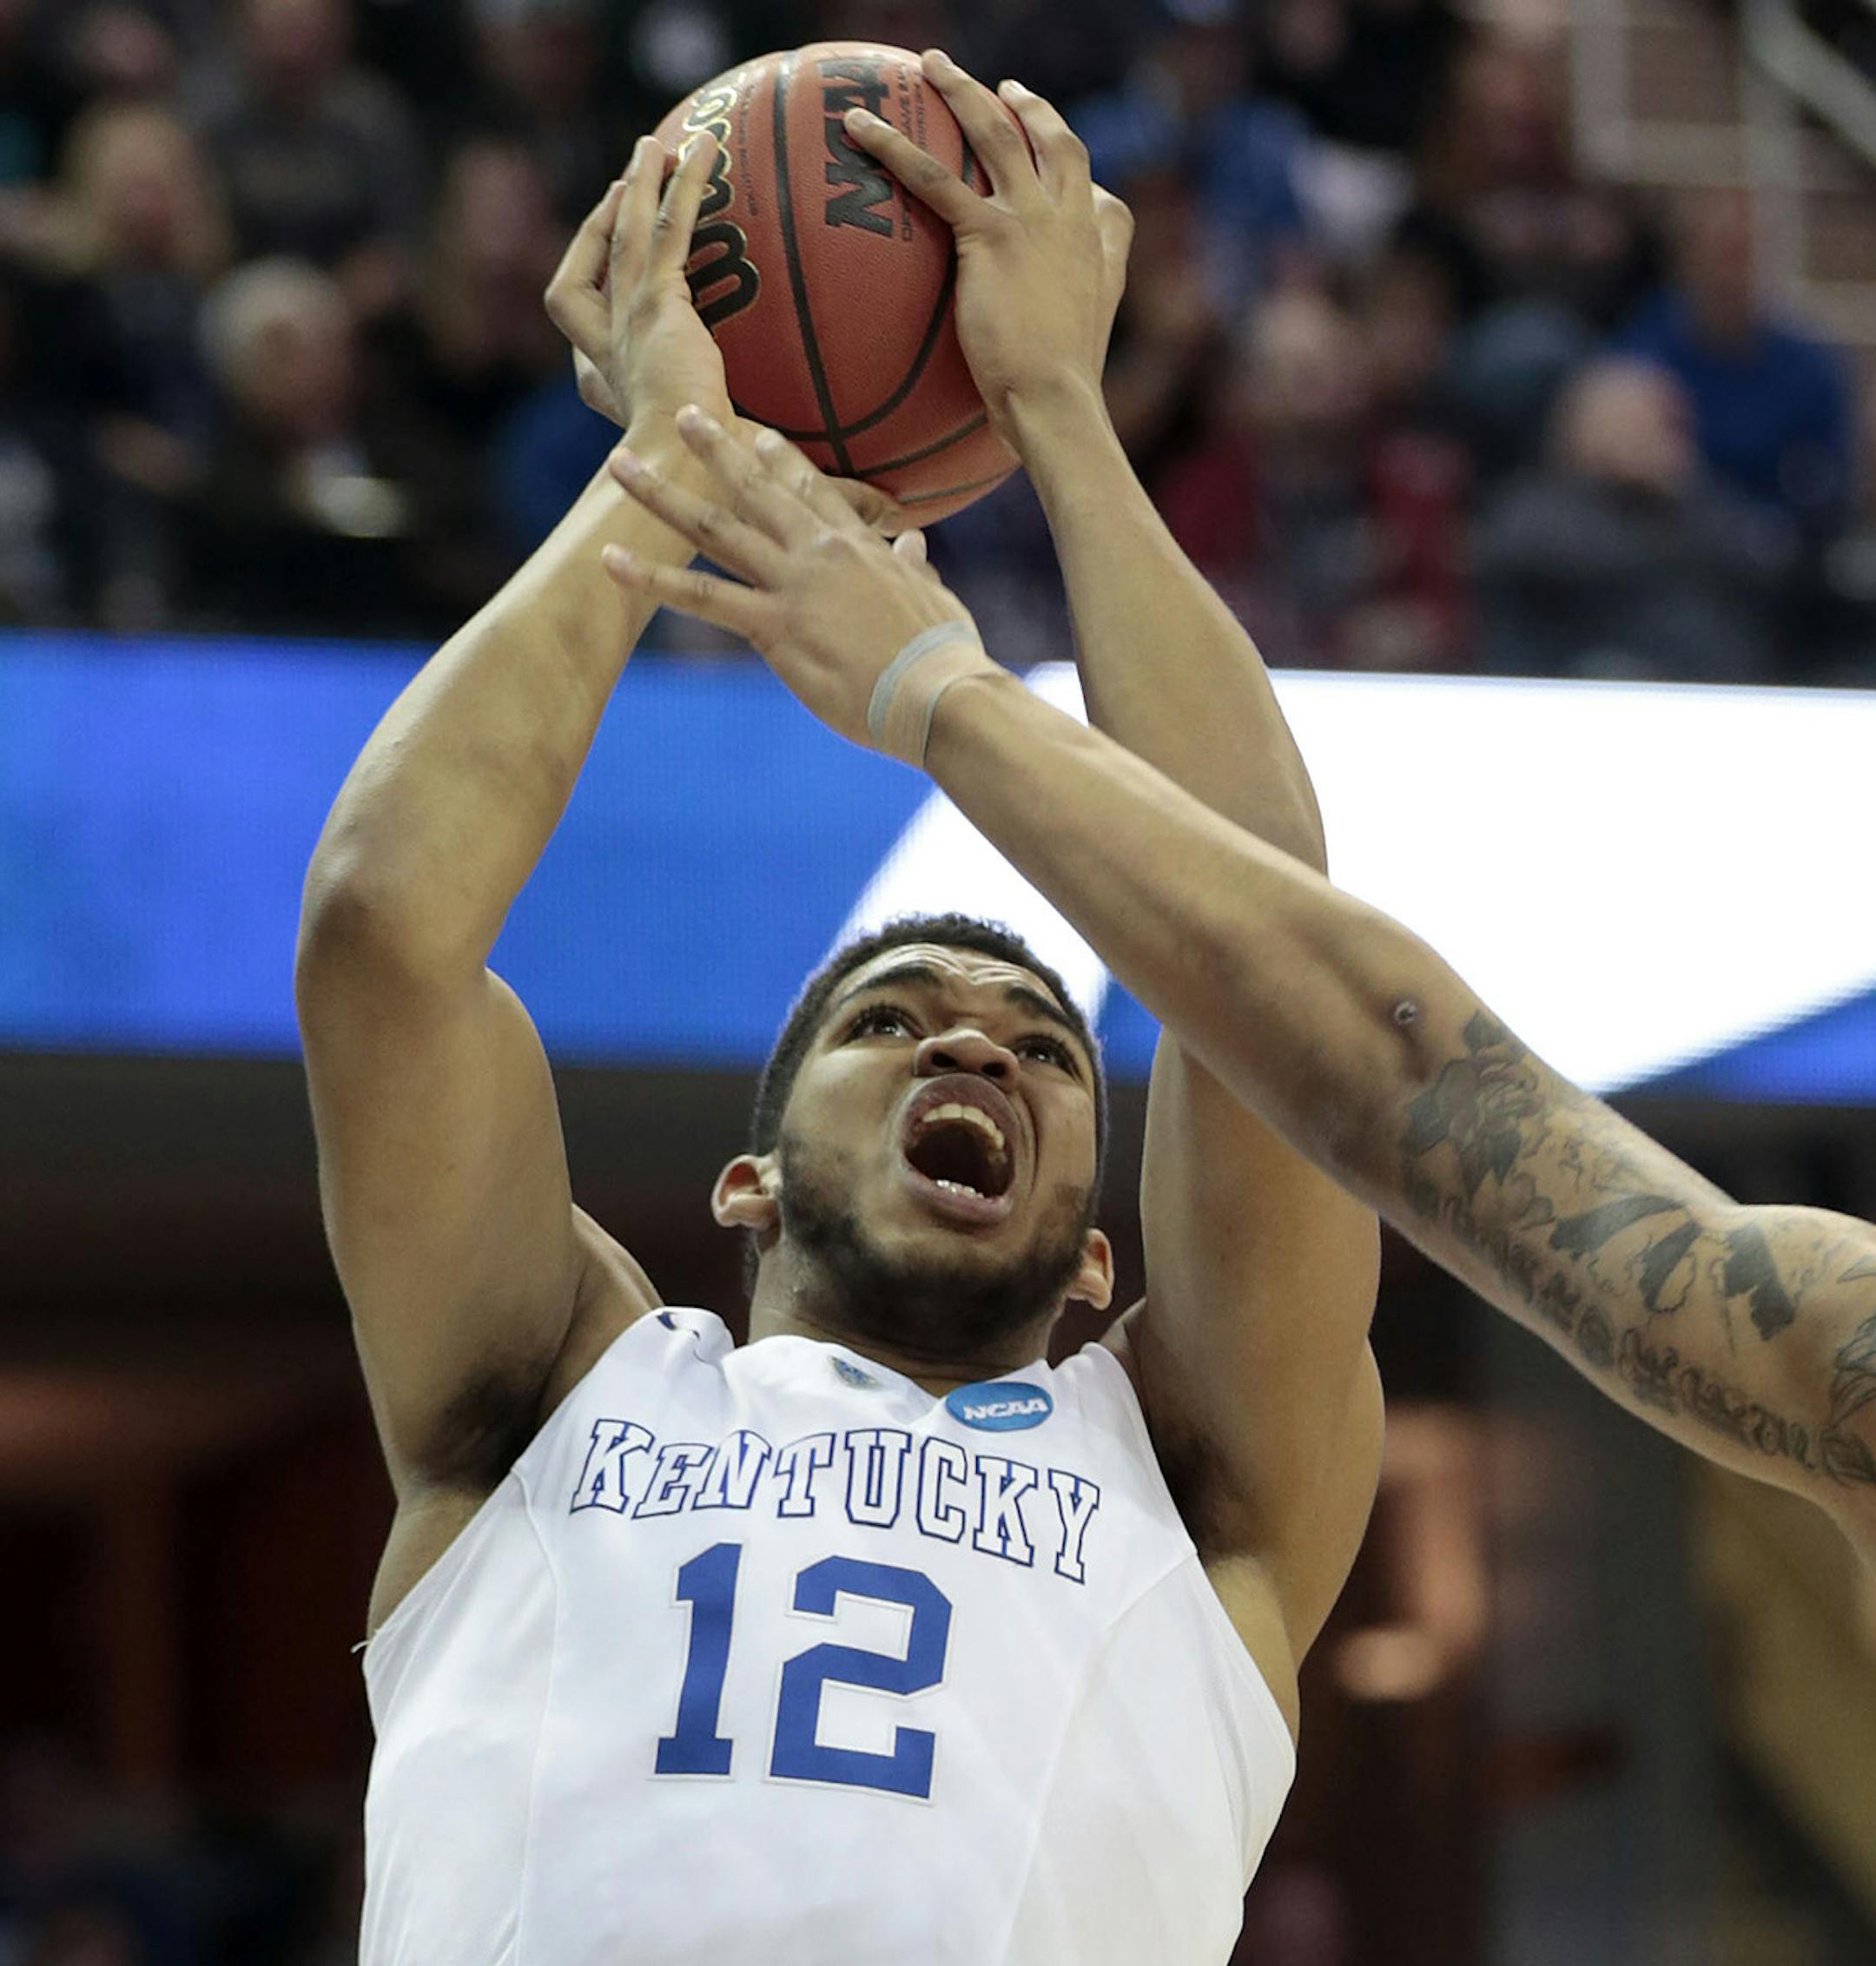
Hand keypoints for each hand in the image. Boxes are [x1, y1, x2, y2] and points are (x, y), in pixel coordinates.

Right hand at [545, 134, 733, 440]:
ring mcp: (624, 323)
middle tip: (631, 178)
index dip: (589, 272)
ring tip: (655, 144)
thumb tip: (762, 433)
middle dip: (607, 217)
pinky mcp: (655, 306)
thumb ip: (710, 421)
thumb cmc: (696, 474)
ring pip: (624, 234)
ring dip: (639, 183)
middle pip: (591, 263)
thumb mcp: (695, 440)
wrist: (684, 470)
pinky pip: (667, 232)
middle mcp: (601, 347)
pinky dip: (682, 189)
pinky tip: (701, 154)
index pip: (580, 312)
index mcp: (598, 379)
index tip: (614, 241)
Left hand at [601, 407, 990, 756]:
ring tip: (620, 466)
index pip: (813, 492)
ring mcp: (794, 584)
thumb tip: (915, 545)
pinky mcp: (775, 627)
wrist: (940, 694)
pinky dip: (652, 579)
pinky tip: (610, 562)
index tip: (756, 434)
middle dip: (715, 449)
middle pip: (756, 490)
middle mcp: (821, 551)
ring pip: (714, 528)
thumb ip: (917, 568)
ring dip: (661, 495)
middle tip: (683, 416)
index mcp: (861, 546)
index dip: (782, 460)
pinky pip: (702, 598)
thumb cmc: (947, 657)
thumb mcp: (937, 600)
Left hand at [843, 50, 1133, 445]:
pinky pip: (934, 178)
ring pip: (994, 134)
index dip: (1066, 156)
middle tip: (999, 86)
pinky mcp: (991, 235)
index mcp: (1098, 243)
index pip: (1090, 185)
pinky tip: (860, 129)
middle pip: (1049, 138)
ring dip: (961, 92)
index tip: (1046, 138)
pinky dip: (894, 147)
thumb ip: (1077, 315)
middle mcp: (1070, 218)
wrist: (1056, 400)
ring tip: (931, 65)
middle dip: (1025, 105)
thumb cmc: (1062, 393)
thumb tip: (1051, 330)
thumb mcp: (1085, 345)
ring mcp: (1032, 220)